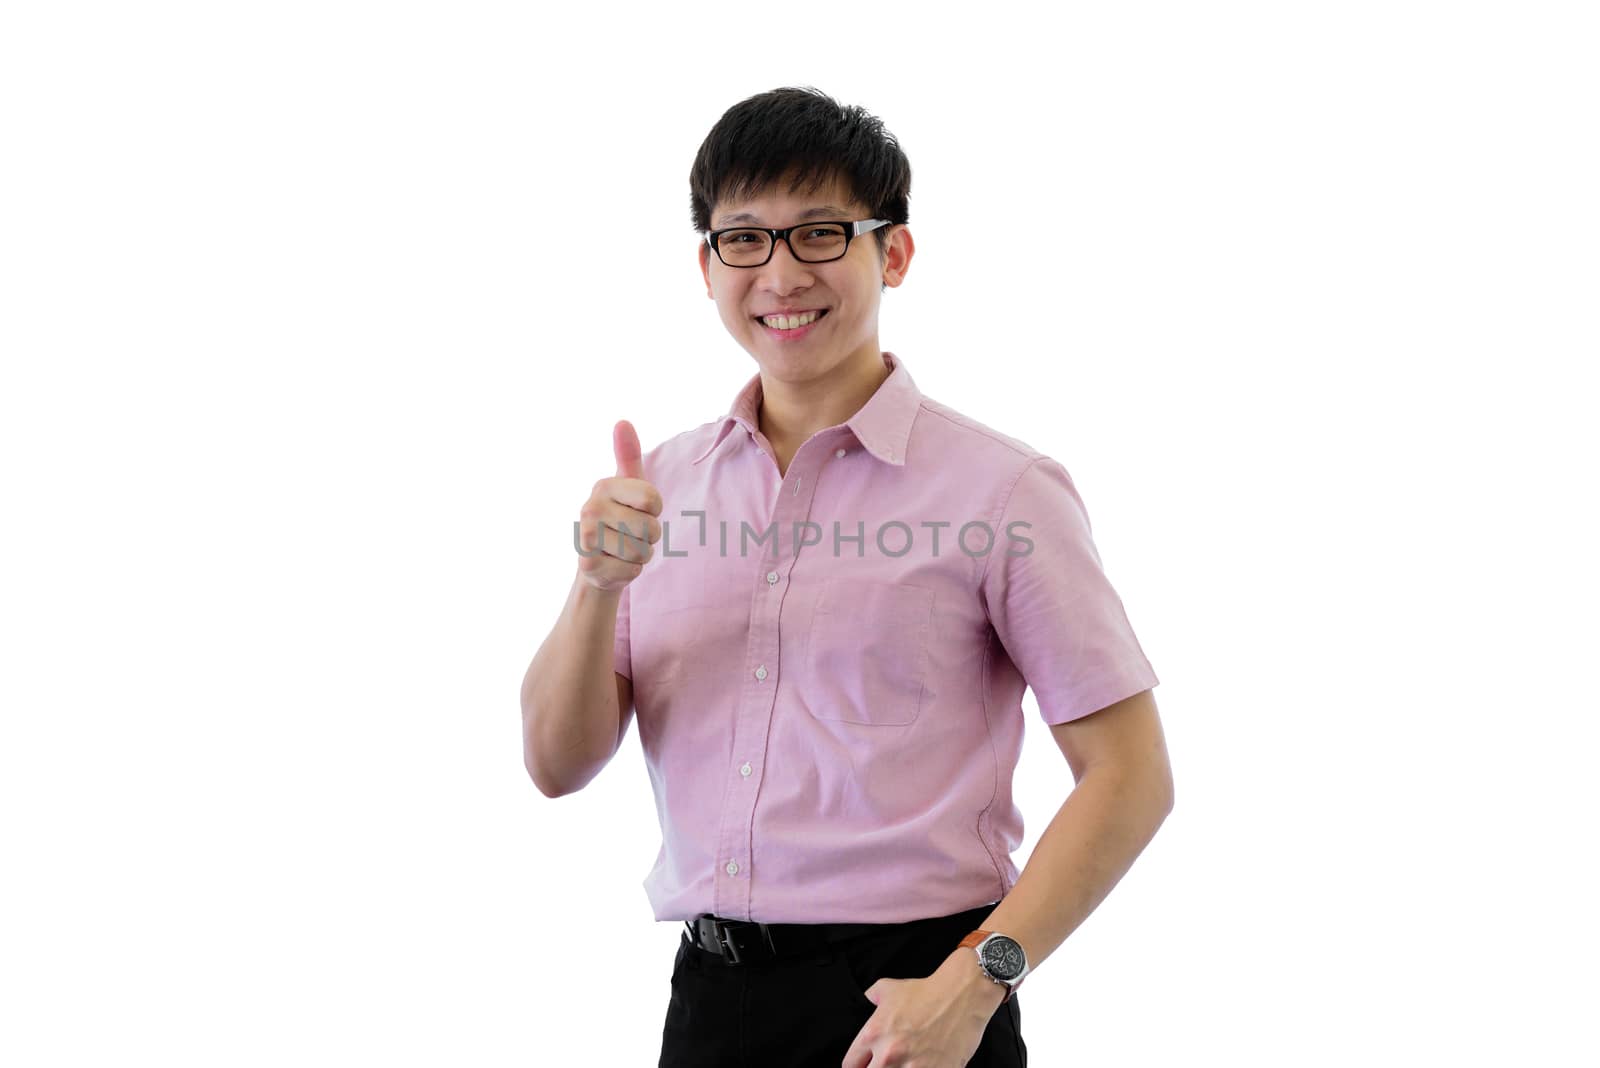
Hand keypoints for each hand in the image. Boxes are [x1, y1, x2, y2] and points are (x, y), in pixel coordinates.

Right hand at [574, 420, 662, 592]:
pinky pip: (633, 571)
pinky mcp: (588, 566)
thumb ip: (628, 455)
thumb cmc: (620, 516)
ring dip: (641, 555)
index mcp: (604, 486)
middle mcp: (590, 509)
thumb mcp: (629, 485)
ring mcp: (586, 538)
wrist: (597, 562)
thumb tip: (622, 421)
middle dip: (649, 537)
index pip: (652, 500)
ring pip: (642, 551)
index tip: (640, 510)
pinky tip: (614, 565)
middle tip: (631, 534)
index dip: (654, 510)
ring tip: (623, 549)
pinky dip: (631, 571)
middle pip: (649, 528)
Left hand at [841, 950, 1006, 1067]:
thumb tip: (866, 1003)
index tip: (866, 1063)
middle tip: (888, 1063)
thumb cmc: (927, 991)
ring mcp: (913, 1067)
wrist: (962, 996)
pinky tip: (925, 1064)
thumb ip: (871, 998)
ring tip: (908, 1063)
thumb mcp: (889, 988)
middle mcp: (889, 1054)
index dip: (858, 1064)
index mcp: (874, 1034)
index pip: (850, 1065)